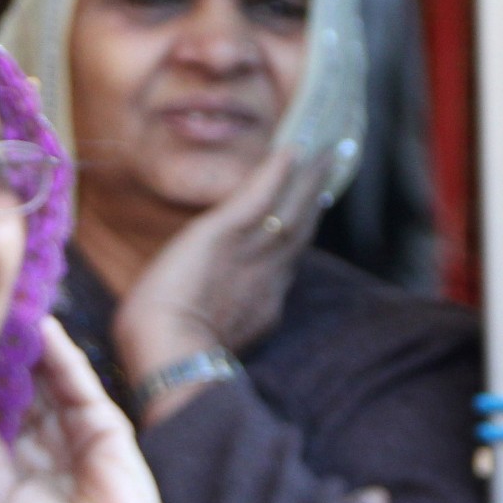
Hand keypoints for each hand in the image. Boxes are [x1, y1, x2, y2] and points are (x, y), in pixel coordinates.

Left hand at [111, 147, 329, 416]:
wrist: (168, 352)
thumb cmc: (168, 353)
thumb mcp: (203, 334)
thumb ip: (213, 319)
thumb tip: (202, 316)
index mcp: (261, 303)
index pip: (284, 259)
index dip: (299, 234)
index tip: (313, 212)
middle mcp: (266, 275)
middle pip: (300, 229)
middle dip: (316, 198)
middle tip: (333, 166)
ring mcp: (251, 254)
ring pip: (291, 210)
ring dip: (309, 179)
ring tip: (326, 150)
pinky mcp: (225, 233)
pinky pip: (258, 198)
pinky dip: (275, 174)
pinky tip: (290, 151)